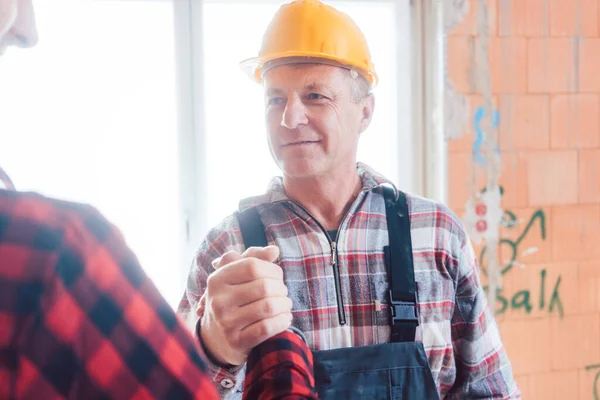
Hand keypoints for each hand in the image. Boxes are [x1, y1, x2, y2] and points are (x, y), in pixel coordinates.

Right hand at [199, 246, 292, 365]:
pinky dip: (282, 321)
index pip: (252, 266)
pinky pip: (267, 328)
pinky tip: (285, 318)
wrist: (216, 338)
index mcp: (217, 279)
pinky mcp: (237, 341)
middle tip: (283, 293)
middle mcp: (218, 300)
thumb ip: (255, 258)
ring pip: (268, 307)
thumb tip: (274, 250)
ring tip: (286, 305)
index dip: (272, 269)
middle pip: (264, 287)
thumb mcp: (237, 276)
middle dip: (281, 289)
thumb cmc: (233, 300)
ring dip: (285, 305)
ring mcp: (226, 322)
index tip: (278, 276)